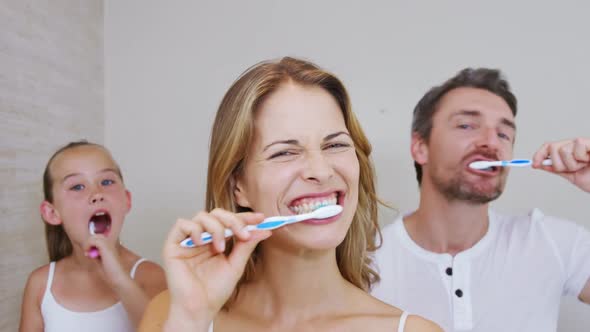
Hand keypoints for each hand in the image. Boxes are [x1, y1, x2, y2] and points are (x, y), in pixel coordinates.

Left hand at [83, 235, 129, 288]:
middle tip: (87, 254)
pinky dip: (87, 246)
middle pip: (95, 236)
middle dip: (88, 244)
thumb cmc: (110, 270)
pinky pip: (91, 240)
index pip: (97, 238)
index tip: (88, 254)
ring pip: (92, 237)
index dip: (91, 245)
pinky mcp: (104, 245)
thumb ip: (96, 254)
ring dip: (87, 245)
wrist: (117, 275)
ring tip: (88, 254)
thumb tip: (87, 249)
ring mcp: (108, 242)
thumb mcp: (100, 260)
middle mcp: (110, 241)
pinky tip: (88, 254)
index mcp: (110, 244)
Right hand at [162, 209, 270, 324]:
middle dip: (232, 220)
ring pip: (201, 216)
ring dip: (216, 228)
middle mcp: (202, 238)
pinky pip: (182, 224)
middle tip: (243, 234)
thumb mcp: (235, 265)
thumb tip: (263, 230)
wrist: (199, 308)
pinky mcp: (173, 244)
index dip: (244, 217)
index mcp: (216, 241)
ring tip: (220, 248)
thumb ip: (246, 245)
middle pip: (216, 214)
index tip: (260, 218)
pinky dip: (194, 229)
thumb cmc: (215, 291)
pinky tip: (200, 243)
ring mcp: (188, 240)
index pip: (230, 222)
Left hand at [532, 137, 589, 192]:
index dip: (539, 154)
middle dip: (559, 164)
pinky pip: (577, 146)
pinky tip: (589, 160)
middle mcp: (574, 145)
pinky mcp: (589, 143)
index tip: (534, 164)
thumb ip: (555, 169)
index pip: (548, 146)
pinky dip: (581, 157)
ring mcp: (582, 143)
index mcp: (568, 152)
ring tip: (583, 165)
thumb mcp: (571, 175)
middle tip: (573, 169)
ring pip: (563, 150)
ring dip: (572, 164)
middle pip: (552, 148)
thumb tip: (539, 164)